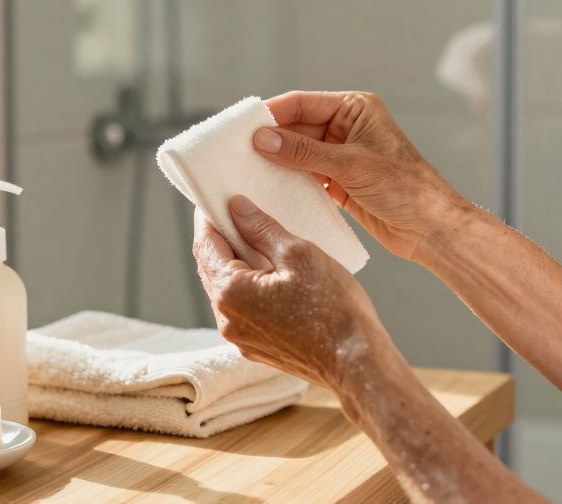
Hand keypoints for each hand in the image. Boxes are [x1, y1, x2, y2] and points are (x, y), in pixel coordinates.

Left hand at [192, 198, 390, 388]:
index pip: (205, 246)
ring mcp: (239, 338)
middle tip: (237, 215)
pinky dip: (247, 289)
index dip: (208, 219)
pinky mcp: (255, 348)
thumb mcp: (298, 253)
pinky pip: (241, 310)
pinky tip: (269, 275)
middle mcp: (226, 319)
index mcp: (231, 292)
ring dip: (235, 265)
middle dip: (221, 240)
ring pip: (226, 291)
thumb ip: (261, 228)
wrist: (357, 362)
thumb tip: (236, 208)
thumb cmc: (333, 308)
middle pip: (211, 269)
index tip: (214, 200)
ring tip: (257, 243)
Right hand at [256, 91, 463, 261]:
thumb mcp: (350, 165)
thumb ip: (303, 152)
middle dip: (270, 139)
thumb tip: (263, 139)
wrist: (430, 227)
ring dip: (276, 161)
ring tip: (245, 169)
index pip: (302, 103)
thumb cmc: (405, 187)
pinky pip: (305, 175)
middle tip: (236, 152)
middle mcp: (346, 128)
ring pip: (298, 153)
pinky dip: (288, 180)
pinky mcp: (338, 182)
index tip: (242, 127)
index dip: (272, 114)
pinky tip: (268, 187)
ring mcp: (341, 155)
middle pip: (296, 128)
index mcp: (355, 109)